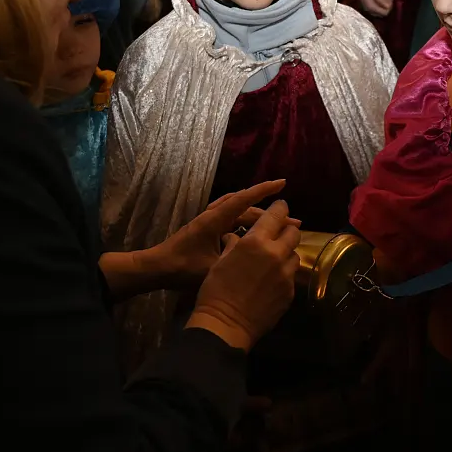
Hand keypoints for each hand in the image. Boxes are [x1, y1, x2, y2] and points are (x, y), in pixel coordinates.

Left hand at [153, 180, 290, 288]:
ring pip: (239, 211)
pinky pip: (232, 216)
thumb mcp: (211, 267)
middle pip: (246, 207)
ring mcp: (209, 220)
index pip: (244, 199)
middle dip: (270, 212)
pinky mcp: (207, 227)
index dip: (264, 190)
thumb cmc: (182, 267)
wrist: (157, 267)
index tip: (282, 183)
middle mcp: (213, 215)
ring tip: (278, 224)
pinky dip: (247, 219)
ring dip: (259, 215)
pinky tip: (255, 231)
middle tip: (294, 221)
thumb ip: (234, 260)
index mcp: (215, 220)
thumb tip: (259, 257)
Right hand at [186, 199, 301, 350]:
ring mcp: (286, 274)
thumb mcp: (220, 260)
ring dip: (286, 253)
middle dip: (286, 230)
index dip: (279, 207)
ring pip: (294, 255)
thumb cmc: (216, 289)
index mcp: (256, 241)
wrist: (225, 324)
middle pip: (293, 232)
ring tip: (273, 260)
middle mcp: (276, 254)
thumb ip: (235, 244)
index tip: (279, 206)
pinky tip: (271, 281)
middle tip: (277, 234)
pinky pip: (291, 276)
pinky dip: (283, 274)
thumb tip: (237, 237)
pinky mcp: (290, 292)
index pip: (276, 214)